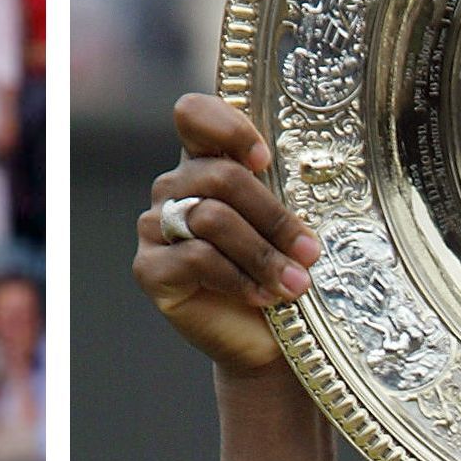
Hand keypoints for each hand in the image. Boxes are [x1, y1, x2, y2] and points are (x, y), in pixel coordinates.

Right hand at [141, 97, 311, 375]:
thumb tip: (310, 170)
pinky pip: (195, 258)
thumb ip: (285, 193)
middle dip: (273, 216)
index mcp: (205, 164)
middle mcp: (176, 189)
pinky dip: (237, 278)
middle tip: (310, 251)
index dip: (228, 129)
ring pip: (211, 218)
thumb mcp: (288, 229)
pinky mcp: (150, 269)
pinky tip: (262, 296)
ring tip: (296, 283)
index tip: (265, 159)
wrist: (269, 344)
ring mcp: (157, 227)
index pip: (194, 116)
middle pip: (220, 176)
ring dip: (263, 254)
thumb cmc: (283, 278)